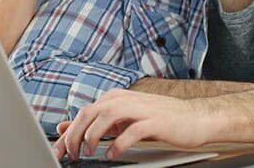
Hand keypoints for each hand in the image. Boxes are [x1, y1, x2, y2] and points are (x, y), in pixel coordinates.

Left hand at [52, 89, 208, 161]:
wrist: (195, 118)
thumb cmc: (159, 119)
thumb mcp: (122, 121)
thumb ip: (96, 124)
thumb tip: (65, 128)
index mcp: (115, 98)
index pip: (84, 113)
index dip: (68, 133)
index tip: (59, 150)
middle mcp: (124, 99)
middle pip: (90, 112)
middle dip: (75, 134)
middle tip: (71, 154)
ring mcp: (140, 108)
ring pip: (106, 116)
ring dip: (93, 136)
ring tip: (88, 152)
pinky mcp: (155, 121)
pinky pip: (131, 131)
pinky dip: (118, 144)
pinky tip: (112, 155)